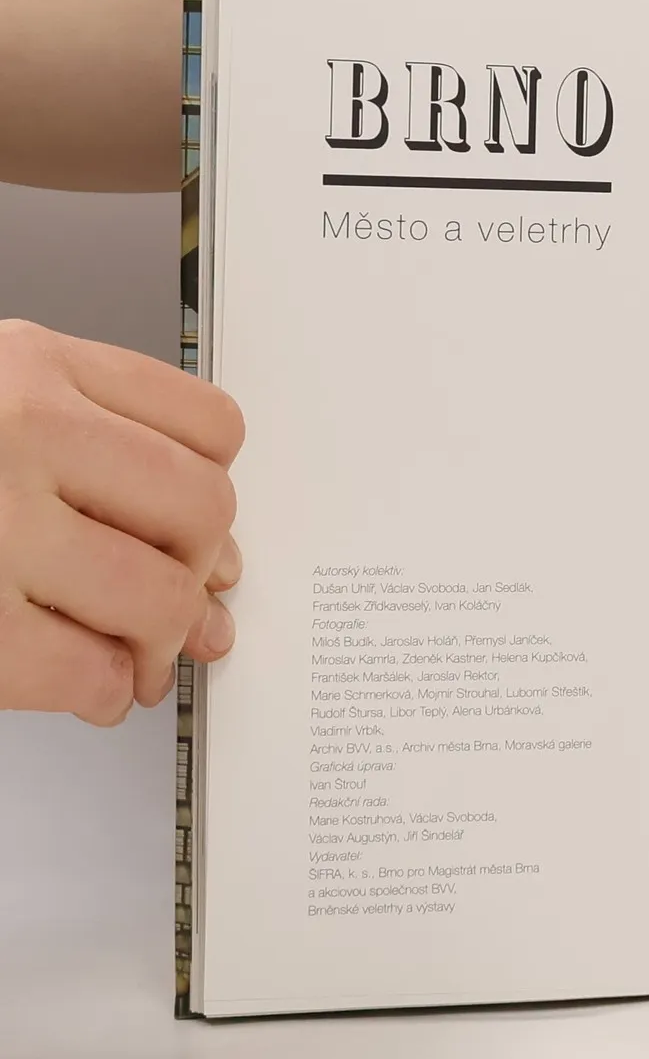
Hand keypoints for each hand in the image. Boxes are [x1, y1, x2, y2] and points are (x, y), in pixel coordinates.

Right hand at [0, 320, 243, 725]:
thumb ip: (89, 452)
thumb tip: (210, 558)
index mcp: (31, 367)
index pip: (206, 422)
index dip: (218, 487)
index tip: (202, 528)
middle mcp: (20, 430)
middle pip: (203, 509)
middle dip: (198, 571)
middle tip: (179, 606)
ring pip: (159, 595)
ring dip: (157, 643)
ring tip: (132, 657)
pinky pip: (85, 670)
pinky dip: (100, 691)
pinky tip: (86, 685)